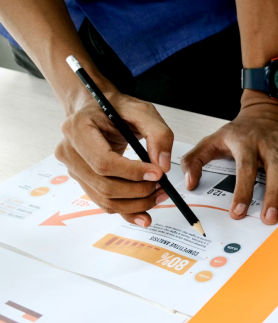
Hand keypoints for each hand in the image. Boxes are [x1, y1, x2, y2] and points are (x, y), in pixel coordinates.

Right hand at [55, 90, 173, 226]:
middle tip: (163, 186)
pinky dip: (127, 211)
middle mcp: (70, 152)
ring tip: (159, 194)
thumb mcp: (143, 111)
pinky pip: (104, 203)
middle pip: (104, 185)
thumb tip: (162, 166)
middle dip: (138, 191)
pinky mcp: (84, 181)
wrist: (98, 110)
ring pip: (105, 199)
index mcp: (78, 129)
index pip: (103, 161)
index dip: (132, 172)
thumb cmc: (118, 108)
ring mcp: (74, 169)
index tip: (157, 174)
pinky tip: (145, 215)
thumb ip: (158, 134)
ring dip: (136, 204)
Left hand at [180, 91, 277, 224]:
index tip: (238, 212)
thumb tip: (189, 183)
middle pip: (274, 168)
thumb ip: (195, 161)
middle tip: (270, 218)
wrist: (267, 105)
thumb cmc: (241, 129)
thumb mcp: (213, 140)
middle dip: (273, 194)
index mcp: (246, 142)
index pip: (244, 168)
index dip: (242, 191)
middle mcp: (269, 142)